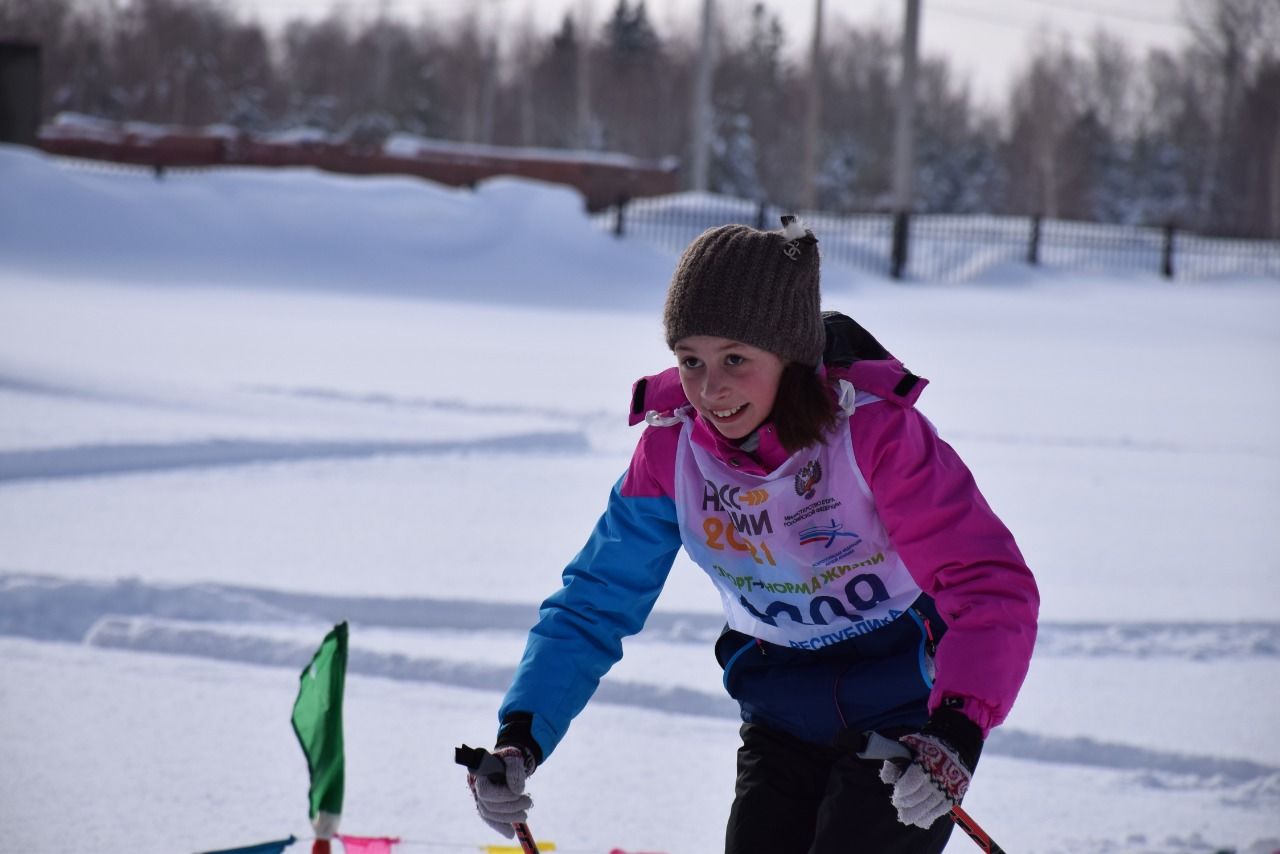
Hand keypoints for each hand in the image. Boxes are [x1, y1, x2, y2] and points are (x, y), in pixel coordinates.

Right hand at [466, 745, 535, 837]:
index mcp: (479, 773)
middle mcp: (476, 787)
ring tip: (525, 814)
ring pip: (490, 815)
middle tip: (529, 803)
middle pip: (489, 806)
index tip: (519, 793)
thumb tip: (517, 790)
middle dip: (511, 808)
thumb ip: (515, 771)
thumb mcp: (514, 759)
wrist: (508, 761)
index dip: (503, 796)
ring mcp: (479, 797)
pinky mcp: (486, 805)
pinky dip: (501, 827)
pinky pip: (490, 820)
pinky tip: (511, 833)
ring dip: (509, 818)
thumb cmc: (509, 757)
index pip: (487, 792)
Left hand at [878, 706, 981, 828]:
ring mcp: (947, 788)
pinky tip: (919, 821)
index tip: (897, 792)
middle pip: (918, 797)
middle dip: (905, 803)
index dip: (902, 790)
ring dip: (914, 814)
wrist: (955, 744)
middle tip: (897, 803)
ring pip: (928, 807)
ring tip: (904, 816)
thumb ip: (896, 759)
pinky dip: (928, 818)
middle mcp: (938, 777)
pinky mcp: (954, 795)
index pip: (911, 782)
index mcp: (926, 762)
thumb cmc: (927, 746)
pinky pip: (940, 811)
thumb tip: (886, 779)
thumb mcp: (910, 745)